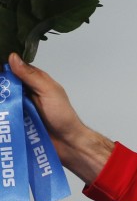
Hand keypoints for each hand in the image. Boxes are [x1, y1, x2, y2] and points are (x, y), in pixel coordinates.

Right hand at [5, 52, 113, 182]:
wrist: (67, 143)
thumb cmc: (63, 116)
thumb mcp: (49, 91)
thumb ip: (32, 76)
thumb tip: (13, 57)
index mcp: (33, 82)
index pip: (12, 69)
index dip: (2, 69)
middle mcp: (24, 93)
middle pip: (5, 85)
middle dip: (1, 87)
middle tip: (1, 92)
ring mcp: (18, 107)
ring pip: (3, 100)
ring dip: (1, 100)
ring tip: (1, 102)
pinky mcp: (15, 120)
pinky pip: (3, 114)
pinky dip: (2, 113)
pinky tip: (1, 113)